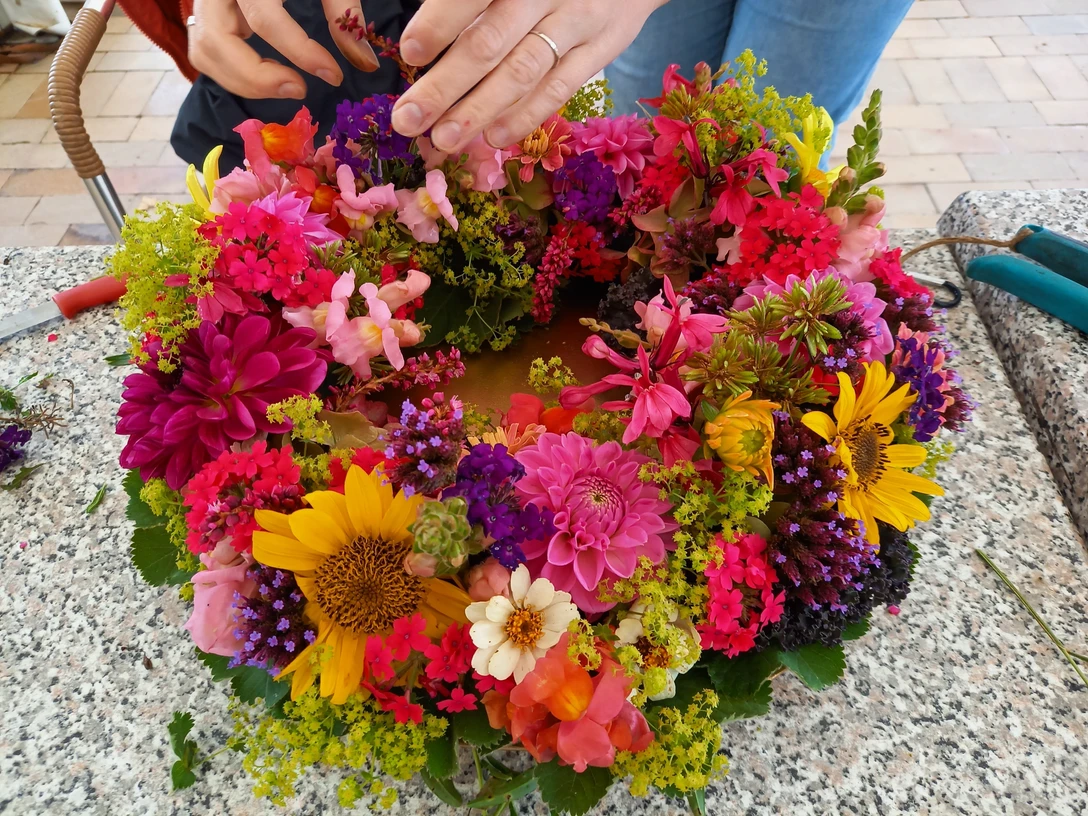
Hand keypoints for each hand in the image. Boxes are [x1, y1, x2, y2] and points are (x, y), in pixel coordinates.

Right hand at [187, 0, 379, 98]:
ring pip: (205, 51)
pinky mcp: (206, 14)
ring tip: (286, 84)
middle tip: (299, 90)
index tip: (332, 74)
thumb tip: (363, 61)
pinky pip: (205, 52)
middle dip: (257, 78)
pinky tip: (268, 74)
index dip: (299, 52)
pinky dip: (232, 72)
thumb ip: (343, 10)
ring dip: (243, 81)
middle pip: (216, 41)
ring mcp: (205, 1)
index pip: (265, 18)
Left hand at [390, 0, 664, 151]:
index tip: (410, 53)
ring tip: (443, 138)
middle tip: (407, 119)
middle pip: (489, 42)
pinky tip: (494, 137)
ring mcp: (577, 22)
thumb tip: (423, 42)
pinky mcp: (599, 49)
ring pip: (522, 71)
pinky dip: (525, 115)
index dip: (439, 23)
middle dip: (444, 86)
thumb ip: (471, 1)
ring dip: (479, 110)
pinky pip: (559, 87)